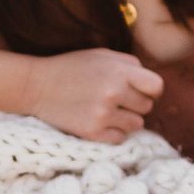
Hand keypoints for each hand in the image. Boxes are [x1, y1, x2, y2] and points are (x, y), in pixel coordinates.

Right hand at [26, 48, 163, 143]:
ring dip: (126, 120)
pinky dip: (113, 133)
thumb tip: (151, 83)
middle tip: (117, 100)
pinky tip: (99, 122)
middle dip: (135, 104)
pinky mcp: (92, 133)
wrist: (36, 86)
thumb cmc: (71, 68)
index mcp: (119, 71)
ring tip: (107, 111)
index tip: (140, 90)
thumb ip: (129, 64)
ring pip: (136, 125)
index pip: (157, 86)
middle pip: (147, 107)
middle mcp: (114, 93)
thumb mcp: (101, 55)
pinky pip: (120, 138)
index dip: (151, 89)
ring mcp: (103, 115)